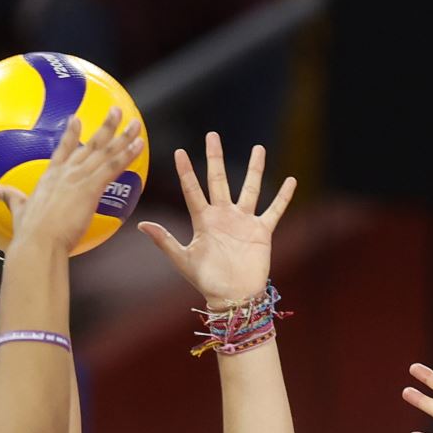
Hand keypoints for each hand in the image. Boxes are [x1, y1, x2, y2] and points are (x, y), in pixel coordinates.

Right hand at [0, 107, 145, 255]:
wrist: (38, 241)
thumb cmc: (29, 232)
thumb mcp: (19, 211)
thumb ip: (12, 198)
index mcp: (50, 177)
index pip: (63, 149)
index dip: (71, 133)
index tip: (78, 118)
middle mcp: (66, 172)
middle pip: (90, 145)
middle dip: (106, 126)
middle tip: (116, 111)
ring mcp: (78, 178)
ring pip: (105, 152)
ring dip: (122, 136)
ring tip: (134, 124)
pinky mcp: (90, 188)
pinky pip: (112, 167)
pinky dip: (127, 155)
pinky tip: (139, 145)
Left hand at [137, 132, 295, 306]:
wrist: (234, 297)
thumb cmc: (207, 281)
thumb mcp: (183, 260)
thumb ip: (165, 241)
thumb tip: (141, 224)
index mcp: (203, 220)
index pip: (192, 190)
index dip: (186, 171)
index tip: (180, 151)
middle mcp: (223, 216)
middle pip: (219, 179)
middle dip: (215, 158)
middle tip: (212, 136)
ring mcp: (244, 221)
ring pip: (250, 188)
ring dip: (254, 169)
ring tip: (258, 148)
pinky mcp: (262, 232)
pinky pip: (274, 211)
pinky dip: (283, 197)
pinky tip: (291, 181)